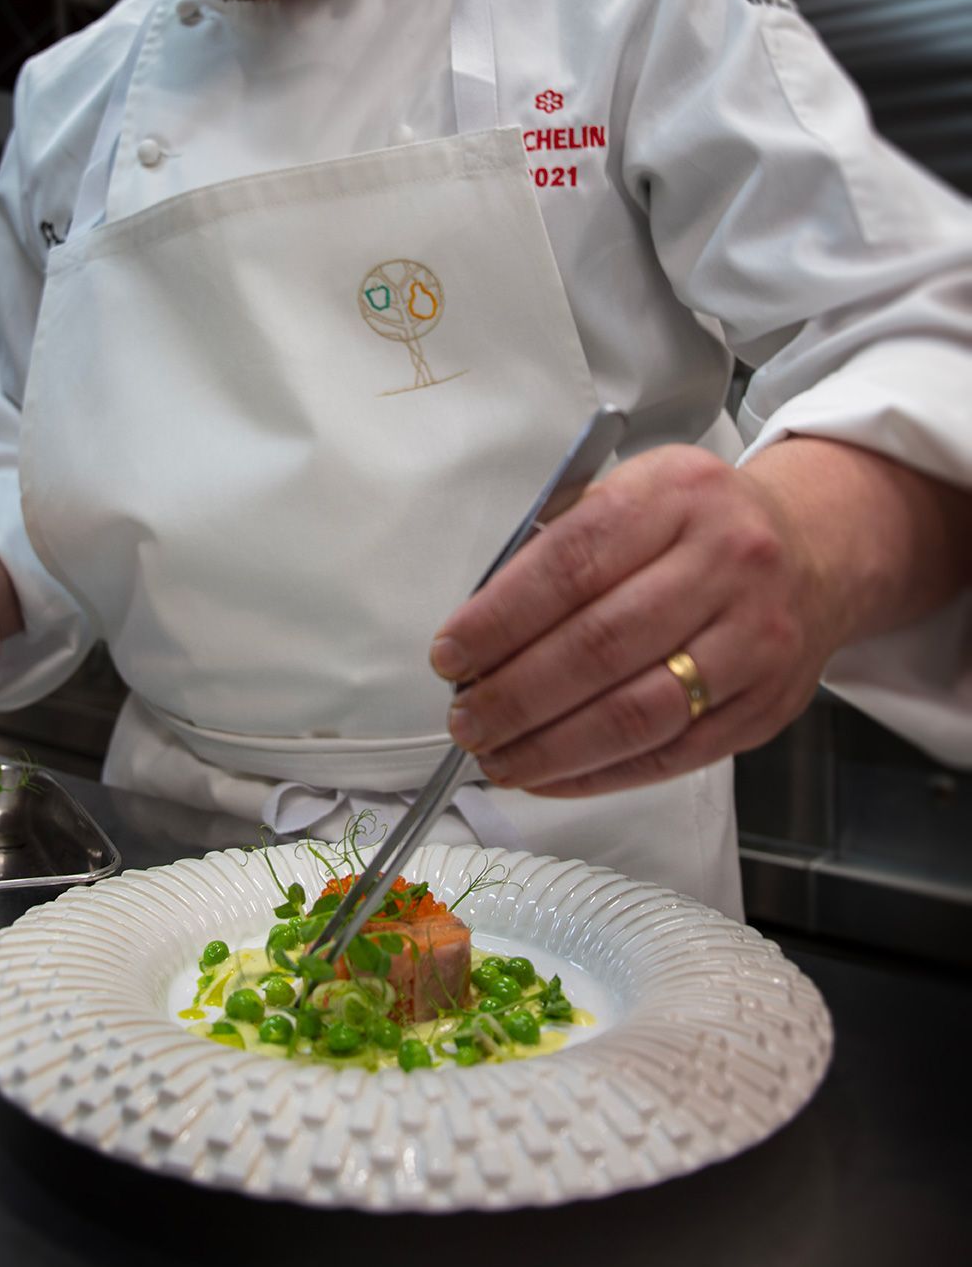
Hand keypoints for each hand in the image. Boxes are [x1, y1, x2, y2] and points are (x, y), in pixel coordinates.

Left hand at [430, 444, 849, 797]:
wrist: (816, 549)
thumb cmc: (700, 524)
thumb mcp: (637, 491)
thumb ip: (561, 544)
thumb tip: (479, 630)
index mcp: (677, 495)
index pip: (571, 564)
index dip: (500, 619)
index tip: (451, 654)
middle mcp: (726, 563)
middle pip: (600, 645)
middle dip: (515, 694)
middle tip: (465, 719)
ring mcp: (755, 639)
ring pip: (638, 711)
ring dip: (552, 747)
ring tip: (497, 757)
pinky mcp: (766, 704)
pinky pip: (672, 753)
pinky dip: (601, 773)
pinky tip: (552, 775)